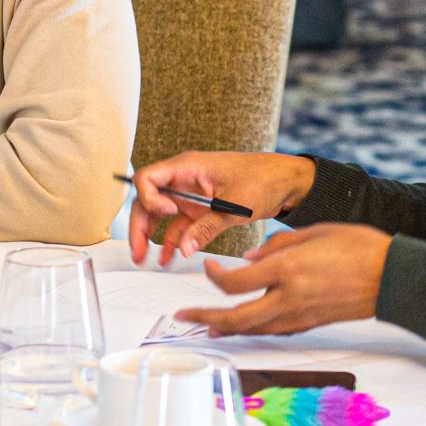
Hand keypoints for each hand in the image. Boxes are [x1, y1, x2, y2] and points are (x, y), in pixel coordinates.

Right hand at [125, 151, 316, 263]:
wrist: (287, 182)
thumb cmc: (264, 179)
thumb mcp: (235, 205)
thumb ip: (206, 227)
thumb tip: (184, 248)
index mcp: (188, 166)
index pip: (148, 178)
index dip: (149, 197)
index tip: (166, 213)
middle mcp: (184, 179)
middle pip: (149, 199)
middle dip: (140, 224)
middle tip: (138, 250)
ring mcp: (191, 194)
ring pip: (160, 214)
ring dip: (151, 235)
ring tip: (145, 258)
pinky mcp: (201, 207)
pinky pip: (179, 224)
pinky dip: (173, 240)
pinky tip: (169, 256)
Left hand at [176, 224, 388, 335]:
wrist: (391, 276)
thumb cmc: (359, 247)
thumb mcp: (314, 233)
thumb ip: (277, 246)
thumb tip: (249, 260)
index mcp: (287, 270)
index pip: (235, 282)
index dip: (214, 277)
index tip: (209, 267)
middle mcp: (288, 298)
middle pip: (235, 318)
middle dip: (205, 318)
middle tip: (185, 316)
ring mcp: (299, 316)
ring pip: (253, 330)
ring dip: (226, 329)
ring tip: (208, 327)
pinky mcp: (310, 324)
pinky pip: (274, 331)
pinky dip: (254, 330)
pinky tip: (245, 327)